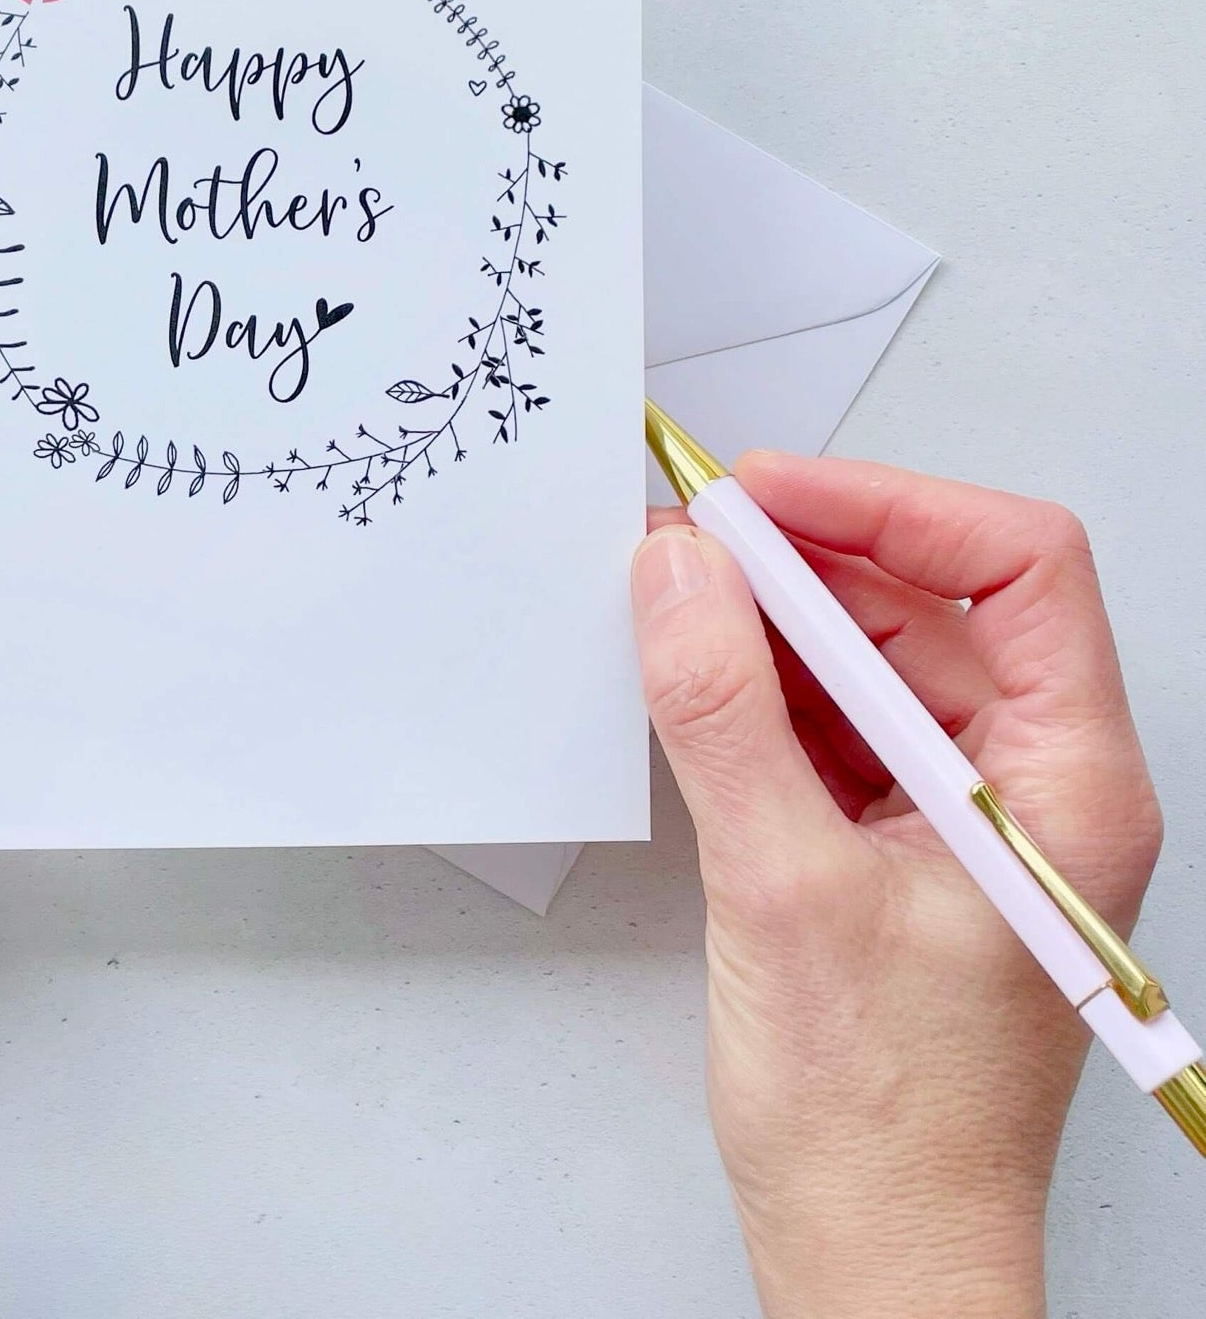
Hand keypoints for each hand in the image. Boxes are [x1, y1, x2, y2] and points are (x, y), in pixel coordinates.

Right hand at [631, 455, 1160, 1318]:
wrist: (873, 1254)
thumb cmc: (882, 1122)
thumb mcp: (783, 889)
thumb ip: (723, 713)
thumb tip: (677, 572)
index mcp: (1067, 785)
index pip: (1019, 570)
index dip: (892, 506)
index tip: (766, 495)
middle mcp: (1033, 783)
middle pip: (937, 602)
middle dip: (809, 555)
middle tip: (689, 535)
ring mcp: (963, 811)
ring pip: (877, 656)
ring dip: (773, 618)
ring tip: (670, 593)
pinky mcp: (897, 840)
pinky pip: (835, 720)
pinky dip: (762, 686)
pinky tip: (691, 675)